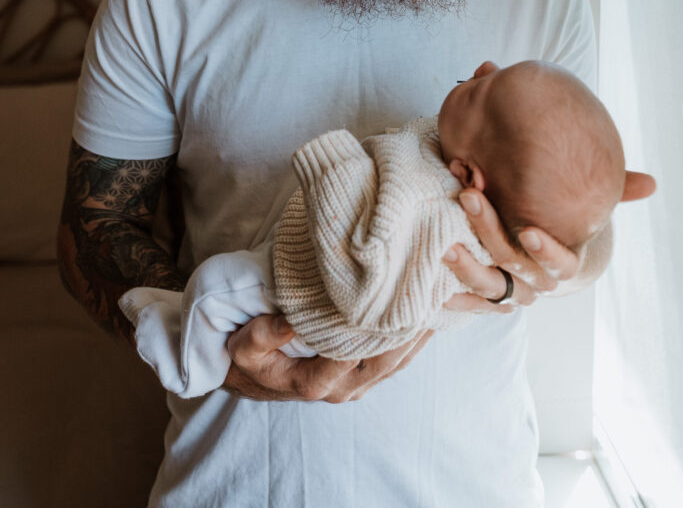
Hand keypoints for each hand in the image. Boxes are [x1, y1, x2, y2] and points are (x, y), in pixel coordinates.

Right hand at [224, 314, 431, 403]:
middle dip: (409, 332)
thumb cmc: (249, 358)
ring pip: (396, 363)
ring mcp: (356, 384)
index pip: (349, 356)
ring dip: (417, 335)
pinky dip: (414, 340)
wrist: (253, 377)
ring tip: (438, 302)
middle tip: (428, 298)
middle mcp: (341, 388)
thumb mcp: (243, 347)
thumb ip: (263, 335)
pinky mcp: (364, 376)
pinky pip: (396, 361)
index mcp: (313, 382)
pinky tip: (431, 316)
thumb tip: (290, 321)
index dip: (371, 332)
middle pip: (384, 362)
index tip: (391, 303)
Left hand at [442, 166, 656, 308]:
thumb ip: (611, 189)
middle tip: (470, 195)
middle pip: (513, 266)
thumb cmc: (552, 213)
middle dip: (490, 230)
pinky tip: (432, 278)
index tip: (529, 230)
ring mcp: (502, 289)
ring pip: (487, 286)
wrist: (519, 240)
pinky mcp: (473, 293)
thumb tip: (652, 182)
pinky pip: (461, 301)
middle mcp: (531, 281)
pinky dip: (449, 293)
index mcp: (557, 262)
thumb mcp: (578, 199)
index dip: (546, 252)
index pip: (560, 266)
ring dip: (466, 266)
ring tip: (446, 241)